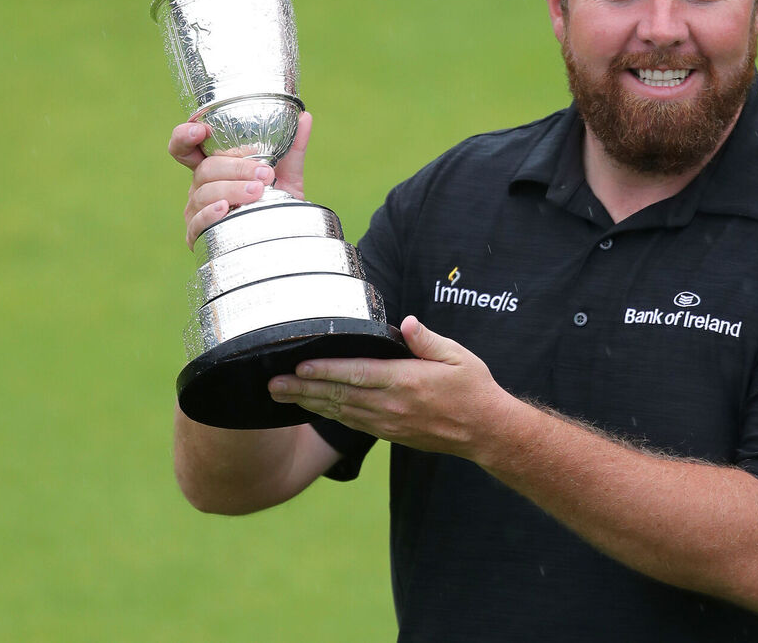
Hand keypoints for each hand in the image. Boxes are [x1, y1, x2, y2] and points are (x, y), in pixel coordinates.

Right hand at [167, 111, 311, 246]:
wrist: (283, 235)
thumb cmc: (276, 201)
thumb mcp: (287, 173)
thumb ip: (292, 147)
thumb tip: (305, 117)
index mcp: (214, 166)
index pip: (186, 147)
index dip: (185, 135)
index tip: (200, 129)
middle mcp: (200, 185)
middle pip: (206, 169)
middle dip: (236, 168)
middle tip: (266, 173)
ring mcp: (196, 209)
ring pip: (204, 193)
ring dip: (232, 189)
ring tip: (258, 191)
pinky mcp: (198, 234)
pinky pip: (197, 222)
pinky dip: (210, 214)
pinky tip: (224, 209)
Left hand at [267, 316, 516, 459]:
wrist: (485, 431)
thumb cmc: (473, 388)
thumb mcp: (458, 357)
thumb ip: (428, 340)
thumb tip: (406, 323)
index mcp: (406, 382)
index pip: (358, 374)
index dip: (326, 371)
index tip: (299, 366)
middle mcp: (391, 405)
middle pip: (339, 396)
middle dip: (303, 389)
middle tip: (272, 384)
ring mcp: (388, 423)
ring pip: (340, 412)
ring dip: (308, 403)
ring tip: (280, 396)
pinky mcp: (389, 433)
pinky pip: (351, 423)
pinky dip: (327, 415)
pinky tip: (311, 408)